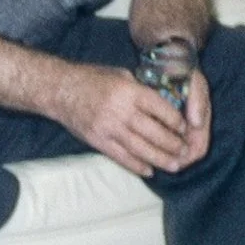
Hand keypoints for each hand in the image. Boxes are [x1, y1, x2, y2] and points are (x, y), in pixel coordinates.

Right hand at [53, 66, 208, 176]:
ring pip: (140, 149)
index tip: (185, 129)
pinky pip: (121, 157)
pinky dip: (136, 166)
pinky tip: (149, 170)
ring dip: (160, 159)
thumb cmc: (92, 78)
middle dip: (173, 144)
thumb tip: (163, 101)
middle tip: (185, 151)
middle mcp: (120, 111)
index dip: (176, 121)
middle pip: (154, 133)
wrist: (60, 90)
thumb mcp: (120, 74)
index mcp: (129, 91)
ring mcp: (108, 128)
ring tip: (174, 166)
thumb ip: (141, 89)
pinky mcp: (98, 141)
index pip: (160, 109)